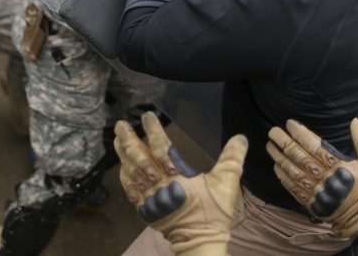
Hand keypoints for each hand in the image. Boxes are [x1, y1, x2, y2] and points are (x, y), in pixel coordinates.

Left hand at [114, 112, 245, 253]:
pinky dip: (124, 175)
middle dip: (128, 139)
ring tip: (117, 139)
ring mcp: (150, 197)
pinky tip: (123, 166)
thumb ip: (232, 158)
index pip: (162, 146)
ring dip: (122, 154)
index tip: (148, 115)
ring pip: (131, 171)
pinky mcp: (145, 208)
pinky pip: (129, 189)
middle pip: (139, 157)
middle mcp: (159, 184)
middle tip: (120, 125)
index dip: (153, 130)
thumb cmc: (213, 213)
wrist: (199, 240)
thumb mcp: (227, 183)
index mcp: (177, 176)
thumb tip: (240, 138)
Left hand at [267, 118, 357, 238]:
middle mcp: (326, 178)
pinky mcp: (314, 205)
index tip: (289, 123)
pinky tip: (276, 168)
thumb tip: (354, 120)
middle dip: (284, 142)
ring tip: (270, 146)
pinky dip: (284, 178)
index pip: (314, 145)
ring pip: (294, 172)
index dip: (300, 133)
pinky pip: (295, 190)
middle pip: (299, 157)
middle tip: (272, 131)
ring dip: (280, 158)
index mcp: (340, 165)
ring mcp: (318, 192)